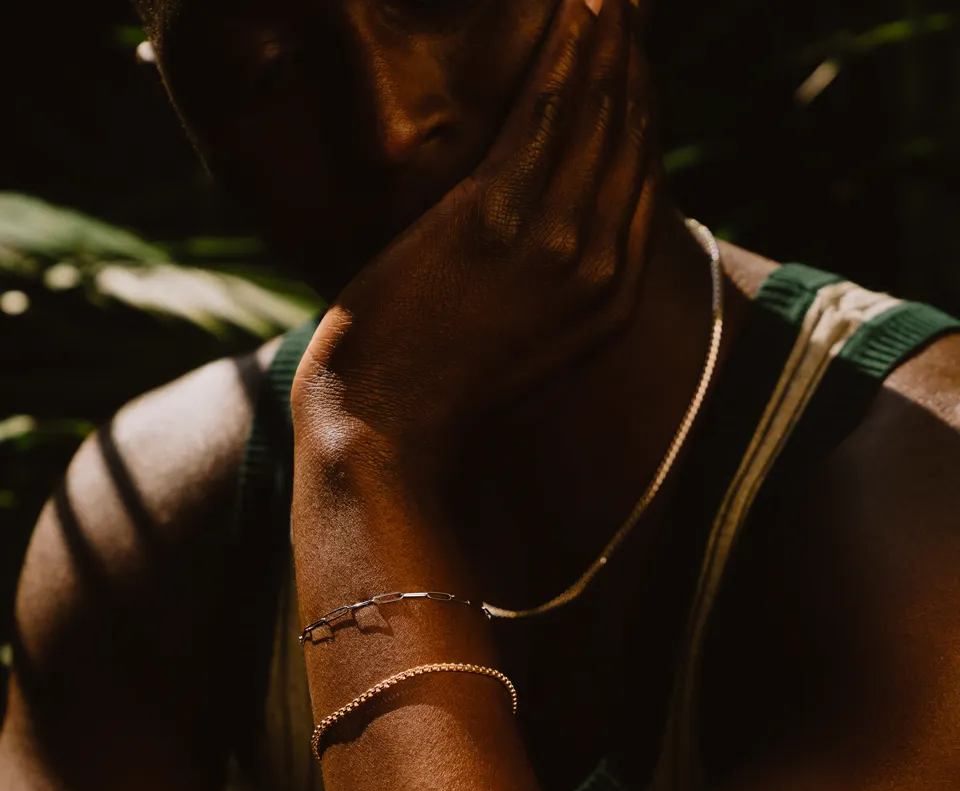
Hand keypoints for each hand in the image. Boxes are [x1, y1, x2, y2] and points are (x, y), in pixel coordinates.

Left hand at [292, 0, 653, 474]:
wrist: (382, 431)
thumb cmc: (427, 390)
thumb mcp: (508, 344)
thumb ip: (543, 291)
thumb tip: (545, 247)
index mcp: (608, 301)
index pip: (639, 180)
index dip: (637, 105)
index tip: (628, 54)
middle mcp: (599, 269)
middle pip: (630, 136)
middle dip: (631, 56)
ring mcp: (556, 245)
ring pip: (600, 111)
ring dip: (608, 34)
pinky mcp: (499, 220)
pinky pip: (550, 110)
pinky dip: (570, 49)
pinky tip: (581, 1)